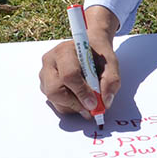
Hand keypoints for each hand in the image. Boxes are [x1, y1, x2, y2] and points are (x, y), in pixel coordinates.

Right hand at [39, 5, 120, 120]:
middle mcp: (49, 62)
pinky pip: (55, 103)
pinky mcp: (45, 86)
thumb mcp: (111, 63)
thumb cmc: (98, 55)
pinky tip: (80, 98)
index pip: (68, 75)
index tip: (94, 103)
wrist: (90, 49)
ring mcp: (44, 75)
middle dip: (74, 103)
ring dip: (73, 106)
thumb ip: (111, 80)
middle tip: (91, 108)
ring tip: (88, 101)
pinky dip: (69, 106)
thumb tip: (105, 102)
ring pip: (54, 99)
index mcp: (64, 51)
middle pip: (54, 90)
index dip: (81, 92)